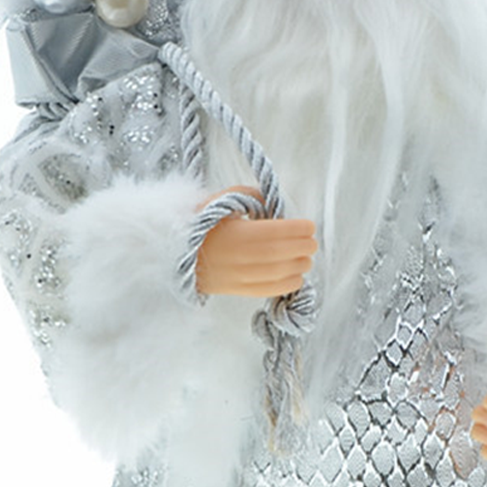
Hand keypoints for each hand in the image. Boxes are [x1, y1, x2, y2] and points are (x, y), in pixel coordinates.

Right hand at [194, 190, 317, 297]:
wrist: (174, 250)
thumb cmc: (201, 221)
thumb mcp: (221, 200)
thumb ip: (250, 195)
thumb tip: (274, 204)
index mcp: (235, 233)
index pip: (275, 234)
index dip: (297, 230)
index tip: (309, 226)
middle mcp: (238, 257)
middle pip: (279, 255)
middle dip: (302, 248)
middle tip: (312, 242)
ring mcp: (237, 277)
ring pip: (277, 275)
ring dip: (298, 267)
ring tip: (306, 258)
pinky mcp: (235, 290)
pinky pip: (267, 291)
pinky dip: (286, 285)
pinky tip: (296, 276)